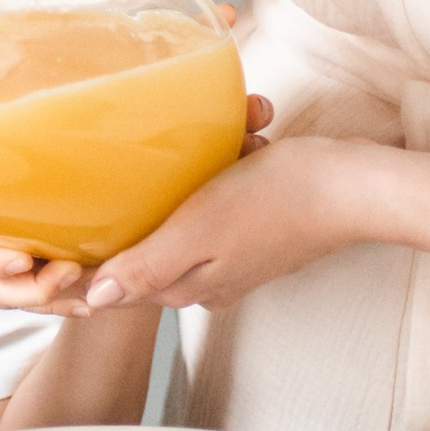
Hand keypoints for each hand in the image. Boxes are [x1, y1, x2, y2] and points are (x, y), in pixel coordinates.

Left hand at [81, 137, 370, 314]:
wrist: (355, 185)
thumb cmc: (277, 204)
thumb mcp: (199, 233)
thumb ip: (147, 267)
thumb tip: (95, 298)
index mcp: (187, 284)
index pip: (122, 281)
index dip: (94, 256)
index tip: (74, 217)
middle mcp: (209, 273)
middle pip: (155, 233)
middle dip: (152, 188)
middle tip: (160, 151)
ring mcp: (236, 248)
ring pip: (192, 201)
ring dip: (204, 162)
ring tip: (235, 132)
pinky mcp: (260, 220)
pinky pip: (228, 185)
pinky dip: (236, 156)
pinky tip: (253, 135)